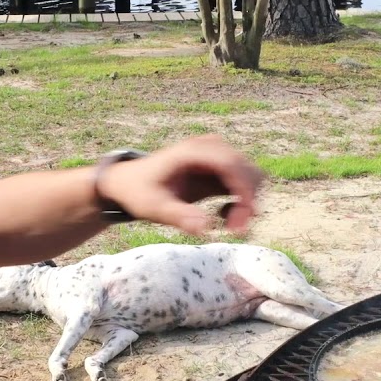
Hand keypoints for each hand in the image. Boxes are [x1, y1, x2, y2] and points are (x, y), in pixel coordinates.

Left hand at [96, 135, 264, 234]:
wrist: (129, 182)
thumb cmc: (138, 191)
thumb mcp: (153, 207)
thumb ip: (177, 216)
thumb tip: (205, 228)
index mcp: (193, 151)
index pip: (232, 164)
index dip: (244, 190)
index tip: (245, 218)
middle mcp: (209, 148)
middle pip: (247, 170)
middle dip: (248, 201)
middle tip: (235, 231)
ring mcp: (217, 157)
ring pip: (251, 177)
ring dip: (248, 203)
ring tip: (230, 226)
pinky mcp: (219, 169)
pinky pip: (244, 183)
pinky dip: (242, 202)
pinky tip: (223, 215)